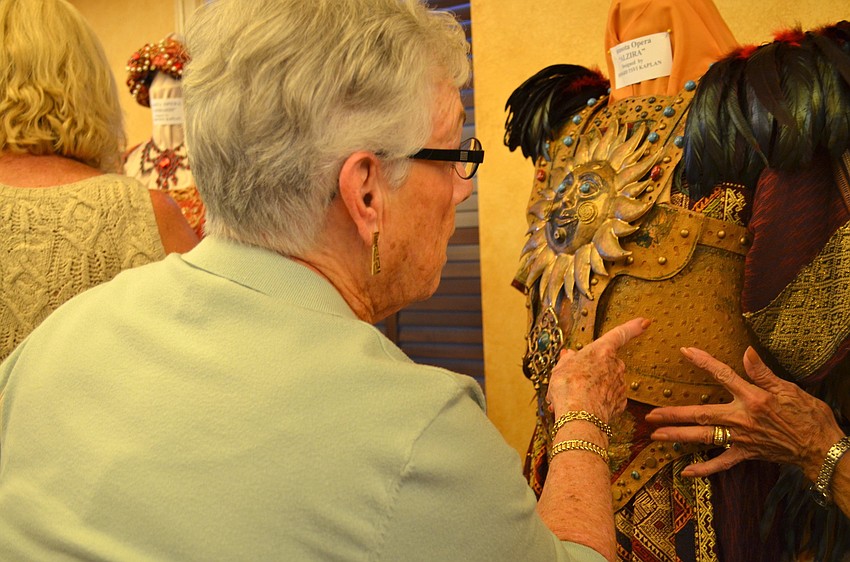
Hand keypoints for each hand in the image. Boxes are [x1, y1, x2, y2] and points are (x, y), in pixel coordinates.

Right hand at [546, 317, 648, 423]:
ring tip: (573, 397)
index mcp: (602, 350)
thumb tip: (569, 356)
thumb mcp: (560, 368)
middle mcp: (615, 365)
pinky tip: (583, 408)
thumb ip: (568, 360)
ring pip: (605, 383)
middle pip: (606, 363)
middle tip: (574, 379)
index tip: (644, 322)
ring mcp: (620, 385)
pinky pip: (608, 399)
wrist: (580, 417)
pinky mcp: (620, 403)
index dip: (632, 327)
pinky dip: (597, 402)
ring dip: (591, 388)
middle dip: (592, 370)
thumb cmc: (569, 388)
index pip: (620, 334)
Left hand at [646, 346, 843, 479]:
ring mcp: (741, 439)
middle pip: (701, 414)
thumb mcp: (788, 388)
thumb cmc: (807, 415)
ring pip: (704, 438)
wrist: (821, 447)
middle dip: (674, 414)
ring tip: (656, 435)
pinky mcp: (746, 454)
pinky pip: (721, 463)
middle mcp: (742, 419)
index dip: (704, 362)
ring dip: (678, 437)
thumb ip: (762, 372)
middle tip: (650, 415)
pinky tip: (684, 471)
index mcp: (752, 398)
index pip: (722, 375)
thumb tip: (746, 351)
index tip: (684, 351)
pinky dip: (704, 468)